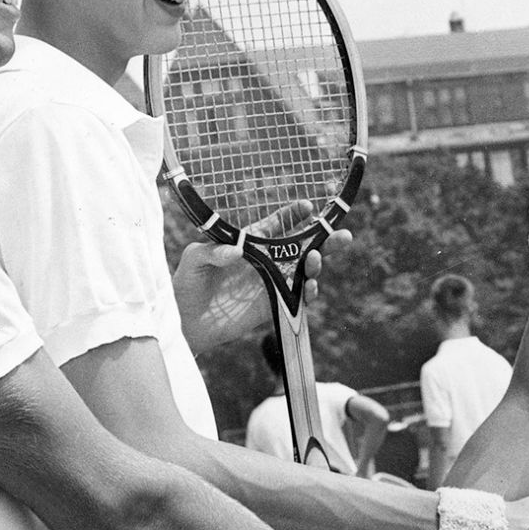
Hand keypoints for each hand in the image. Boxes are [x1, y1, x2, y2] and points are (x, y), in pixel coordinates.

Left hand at [173, 200, 352, 353]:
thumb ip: (212, 252)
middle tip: (342, 235)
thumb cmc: (187, 284)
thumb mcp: (194, 259)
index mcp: (250, 243)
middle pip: (302, 247)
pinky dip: (308, 293)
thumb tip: (236, 252)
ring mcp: (272, 284)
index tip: (309, 207)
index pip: (278, 224)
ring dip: (317, 265)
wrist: (186, 322)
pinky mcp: (273, 306)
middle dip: (324, 239)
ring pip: (305, 271)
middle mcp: (266, 262)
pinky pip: (298, 298)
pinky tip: (309, 288)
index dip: (295, 215)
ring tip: (315, 260)